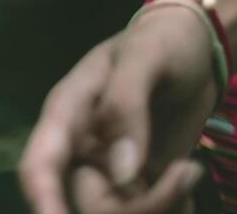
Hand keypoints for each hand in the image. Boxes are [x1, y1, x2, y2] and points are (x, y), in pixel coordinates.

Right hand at [19, 5, 217, 213]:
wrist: (197, 47)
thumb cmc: (162, 41)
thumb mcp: (144, 57)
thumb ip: (127, 107)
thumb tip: (123, 175)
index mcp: (67, 114)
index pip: (39, 166)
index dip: (44, 202)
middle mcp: (83, 149)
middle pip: (94, 205)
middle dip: (144, 206)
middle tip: (188, 174)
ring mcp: (112, 168)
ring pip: (125, 213)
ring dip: (165, 205)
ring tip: (191, 170)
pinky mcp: (141, 180)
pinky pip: (152, 211)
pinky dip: (175, 205)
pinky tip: (187, 176)